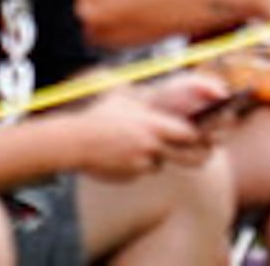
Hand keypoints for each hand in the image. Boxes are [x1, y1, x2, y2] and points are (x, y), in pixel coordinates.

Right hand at [56, 91, 202, 178]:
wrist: (76, 142)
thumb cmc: (100, 117)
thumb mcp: (124, 100)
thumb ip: (144, 101)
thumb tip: (155, 93)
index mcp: (153, 125)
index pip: (189, 133)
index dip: (193, 134)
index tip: (193, 132)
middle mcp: (151, 146)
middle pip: (185, 155)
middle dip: (190, 153)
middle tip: (190, 150)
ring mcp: (141, 164)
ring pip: (159, 164)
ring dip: (155, 158)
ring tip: (136, 146)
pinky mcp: (130, 177)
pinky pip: (140, 172)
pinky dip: (136, 166)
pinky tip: (121, 156)